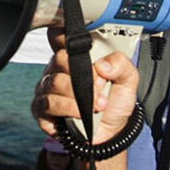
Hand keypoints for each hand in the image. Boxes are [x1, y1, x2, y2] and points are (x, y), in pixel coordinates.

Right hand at [32, 28, 140, 143]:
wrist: (110, 133)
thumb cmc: (113, 104)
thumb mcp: (128, 81)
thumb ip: (121, 64)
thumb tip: (102, 64)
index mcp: (75, 57)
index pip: (60, 37)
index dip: (64, 36)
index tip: (81, 45)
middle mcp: (58, 70)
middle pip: (59, 59)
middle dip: (82, 75)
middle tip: (99, 87)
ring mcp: (47, 90)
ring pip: (54, 82)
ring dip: (79, 96)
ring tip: (96, 105)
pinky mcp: (42, 110)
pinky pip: (48, 103)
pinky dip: (68, 108)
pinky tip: (81, 114)